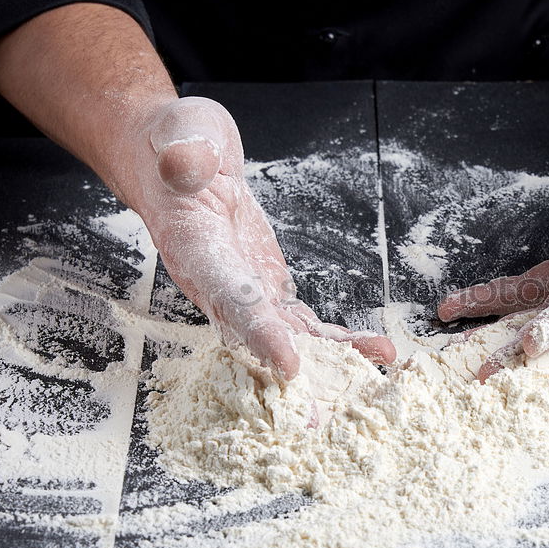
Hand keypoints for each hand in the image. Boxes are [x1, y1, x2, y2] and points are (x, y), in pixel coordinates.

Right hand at [130, 96, 395, 379]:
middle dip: (291, 375)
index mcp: (195, 248)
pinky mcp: (265, 287)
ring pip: (285, 337)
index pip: (228, 294)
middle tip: (319, 415)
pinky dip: (336, 339)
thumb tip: (187, 163)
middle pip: (255, 337)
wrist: (176, 159)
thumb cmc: (177, 143)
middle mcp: (217, 282)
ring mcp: (243, 289)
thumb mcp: (181, 132)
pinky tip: (372, 349)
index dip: (257, 331)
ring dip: (326, 363)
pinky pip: (301, 321)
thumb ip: (186, 152)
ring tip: (371, 376)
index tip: (287, 364)